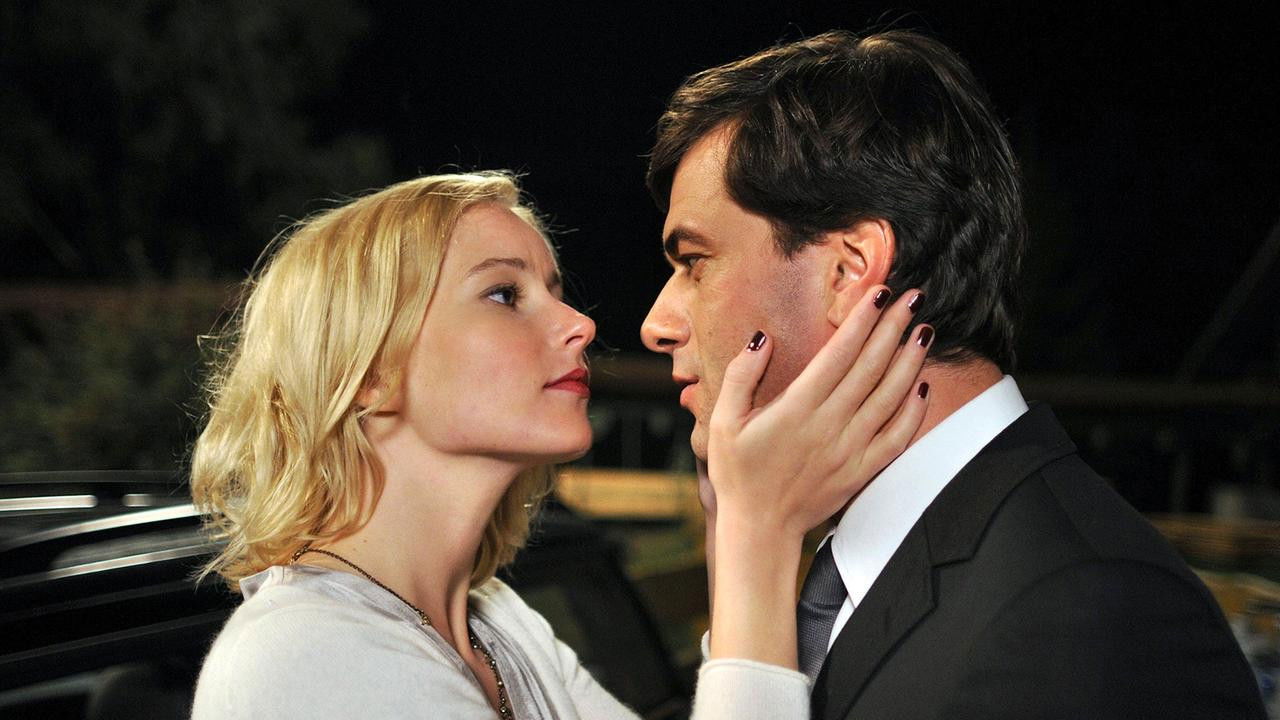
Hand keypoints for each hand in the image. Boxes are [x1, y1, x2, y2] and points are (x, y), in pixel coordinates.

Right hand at [707, 285, 931, 539]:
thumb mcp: (722, 422)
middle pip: (870, 368)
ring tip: (924, 331)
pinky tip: (922, 388)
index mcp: (796, 409)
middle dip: (893, 328)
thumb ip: (741, 377)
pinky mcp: (861, 472)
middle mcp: (829, 426)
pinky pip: (896, 438)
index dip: (861, 321)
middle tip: (912, 297)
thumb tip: (762, 338)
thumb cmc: (737, 473)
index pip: (838, 354)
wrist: (759, 529)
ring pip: (889, 397)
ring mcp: (850, 450)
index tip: (879, 293)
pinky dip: (913, 412)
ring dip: (910, 362)